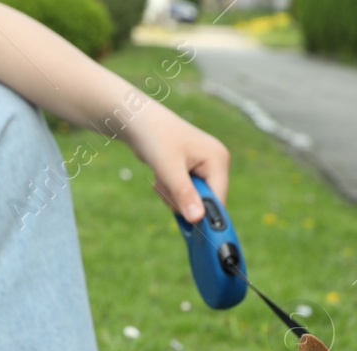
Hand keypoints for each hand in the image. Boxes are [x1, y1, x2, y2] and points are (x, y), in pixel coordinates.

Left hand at [125, 105, 229, 223]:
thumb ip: (184, 194)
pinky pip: (184, 195)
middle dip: (181, 201)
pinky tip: (161, 177)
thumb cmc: (154, 138)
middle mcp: (216, 163)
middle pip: (204, 203)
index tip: (185, 224)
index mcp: (218, 160)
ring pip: (192, 201)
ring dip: (172, 197)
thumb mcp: (168, 169)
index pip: (218, 199)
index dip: (202, 214)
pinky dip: (170, 191)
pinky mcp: (193, 171)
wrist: (137, 120)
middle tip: (164, 186)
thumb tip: (197, 219)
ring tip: (161, 178)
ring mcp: (205, 167)